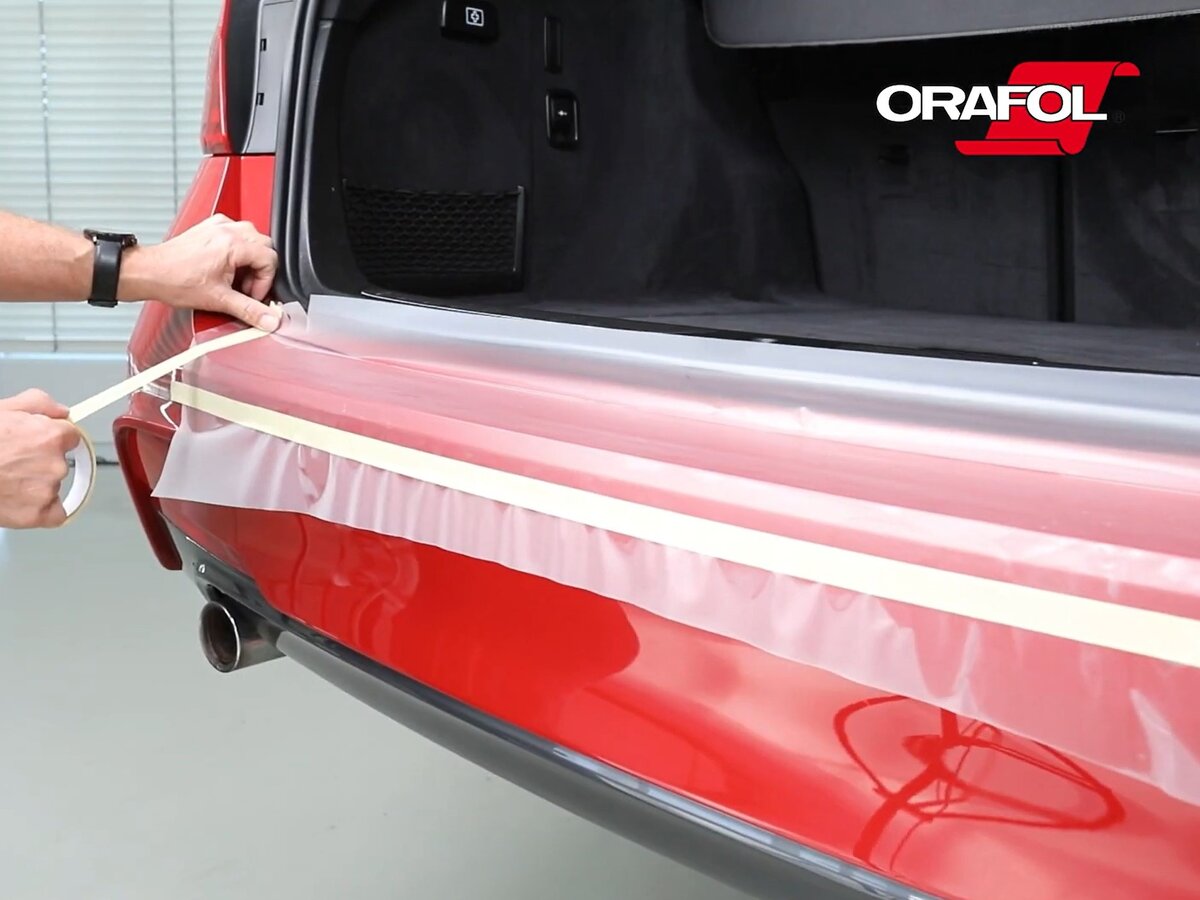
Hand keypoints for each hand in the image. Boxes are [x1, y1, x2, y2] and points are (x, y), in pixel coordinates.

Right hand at [0, 390, 79, 528]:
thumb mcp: (5, 408)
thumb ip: (40, 403)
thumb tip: (62, 412)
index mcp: (51, 437)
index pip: (71, 437)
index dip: (52, 438)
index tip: (40, 442)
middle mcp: (55, 464)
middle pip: (59, 462)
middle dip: (40, 461)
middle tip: (12, 461)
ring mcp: (46, 491)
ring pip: (52, 486)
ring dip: (36, 484)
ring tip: (6, 479)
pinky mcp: (36, 514)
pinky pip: (54, 515)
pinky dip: (42, 510)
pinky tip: (22, 502)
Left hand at [118, 214, 280, 330]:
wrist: (150, 272)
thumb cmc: (175, 280)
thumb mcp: (219, 300)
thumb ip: (249, 310)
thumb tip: (270, 319)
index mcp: (233, 244)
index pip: (270, 258)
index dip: (265, 281)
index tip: (252, 294)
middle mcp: (227, 230)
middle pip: (264, 245)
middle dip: (260, 270)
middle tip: (245, 287)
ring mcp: (217, 226)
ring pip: (252, 237)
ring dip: (250, 259)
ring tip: (236, 277)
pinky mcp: (209, 227)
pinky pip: (236, 233)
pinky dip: (237, 250)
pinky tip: (227, 265)